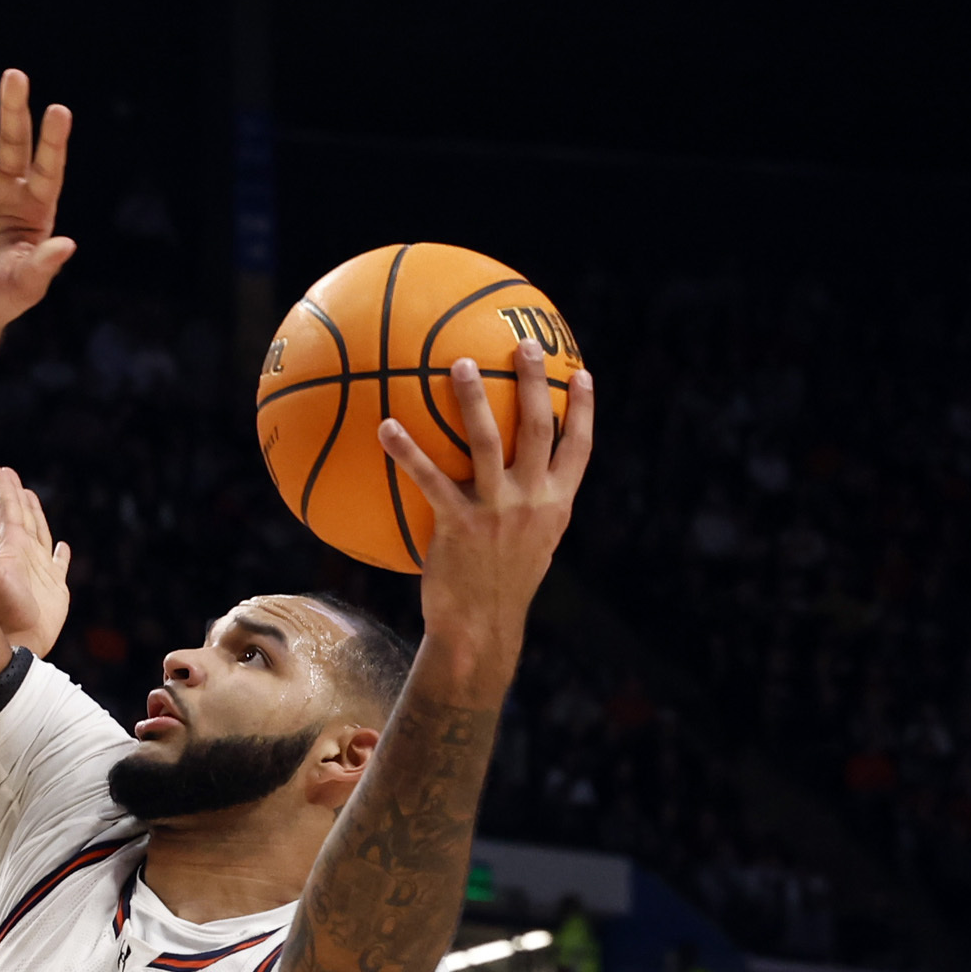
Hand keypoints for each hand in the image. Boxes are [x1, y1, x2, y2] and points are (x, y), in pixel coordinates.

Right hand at [0, 66, 75, 334]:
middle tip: (14, 76)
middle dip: (13, 108)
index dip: (53, 140)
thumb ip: (42, 265)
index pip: (48, 165)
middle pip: (12, 139)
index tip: (59, 110)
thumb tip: (68, 245)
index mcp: (36, 204)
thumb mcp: (23, 286)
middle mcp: (8, 184)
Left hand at [0, 466, 71, 657]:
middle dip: (20, 498)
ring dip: (38, 518)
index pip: (8, 512)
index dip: (6, 490)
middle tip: (14, 478)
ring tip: (33, 499)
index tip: (1, 469)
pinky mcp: (56, 588)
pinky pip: (60, 566)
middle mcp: (23, 557)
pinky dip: (61, 555)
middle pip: (24, 519)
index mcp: (9, 549)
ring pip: (40, 535)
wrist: (17, 644)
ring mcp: (40, 571)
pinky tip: (62, 547)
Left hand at [380, 343, 594, 685]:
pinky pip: (429, 478)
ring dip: (473, 399)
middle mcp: (532, 502)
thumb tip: (516, 480)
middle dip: (534, 381)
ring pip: (488, 442)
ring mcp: (497, 511)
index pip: (579, 448)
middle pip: (538, 428)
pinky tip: (386, 426)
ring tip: (458, 364)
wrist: (481, 629)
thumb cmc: (499, 586)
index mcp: (555, 505)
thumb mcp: (530, 546)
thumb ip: (529, 509)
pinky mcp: (457, 525)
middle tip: (523, 342)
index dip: (584, 409)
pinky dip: (407, 450)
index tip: (582, 373)